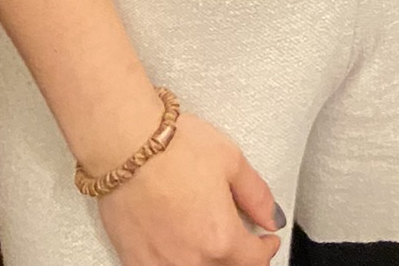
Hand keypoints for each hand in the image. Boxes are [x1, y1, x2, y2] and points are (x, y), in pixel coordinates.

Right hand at [97, 113, 284, 264]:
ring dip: (210, 262)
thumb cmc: (175, 148)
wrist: (126, 145)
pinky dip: (177, 262)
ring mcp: (161, 265)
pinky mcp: (135, 262)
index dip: (266, 249)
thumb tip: (272, 218)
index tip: (267, 240)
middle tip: (242, 243)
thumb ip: (256, 196)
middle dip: (240, 259)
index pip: (254, 261)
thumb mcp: (231, 162)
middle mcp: (191, 261)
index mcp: (220, 238)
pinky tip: (179, 248)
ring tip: (211, 242)